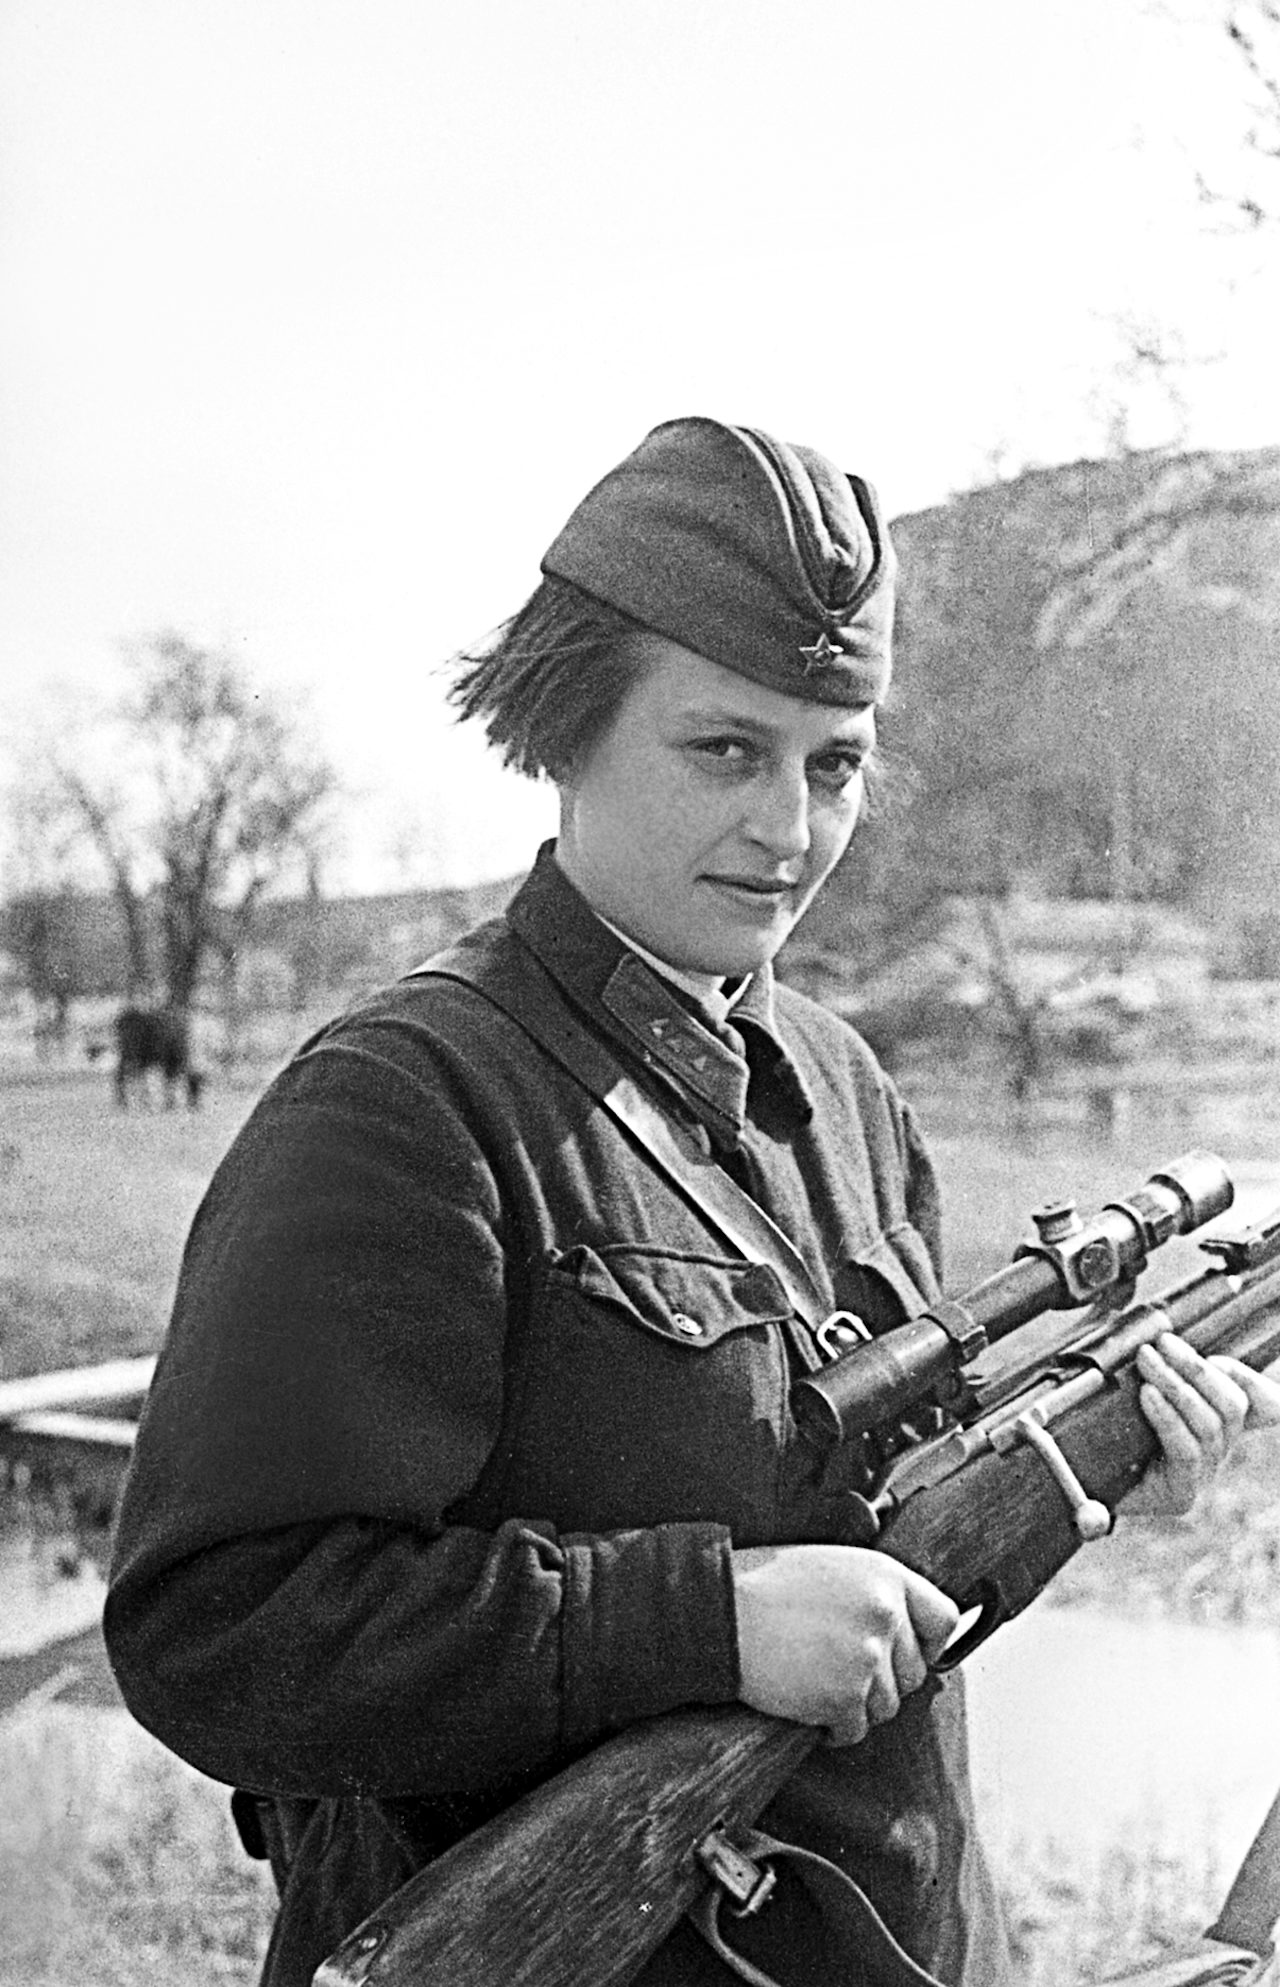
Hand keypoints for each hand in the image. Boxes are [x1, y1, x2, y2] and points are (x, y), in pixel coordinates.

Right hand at [730, 1543, 958, 1746]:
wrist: (719, 1611)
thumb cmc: (765, 1584)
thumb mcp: (831, 1566)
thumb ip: (874, 1592)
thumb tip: (904, 1630)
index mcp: (886, 1574)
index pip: (944, 1618)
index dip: (926, 1643)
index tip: (900, 1653)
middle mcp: (886, 1613)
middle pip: (914, 1673)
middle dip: (882, 1681)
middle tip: (838, 1671)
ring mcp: (868, 1656)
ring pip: (887, 1707)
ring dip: (855, 1705)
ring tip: (815, 1682)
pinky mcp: (844, 1696)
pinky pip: (854, 1731)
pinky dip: (833, 1729)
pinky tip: (805, 1704)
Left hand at [1119, 1334, 1279, 1518]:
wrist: (1072, 1485)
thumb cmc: (1102, 1431)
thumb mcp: (1130, 1393)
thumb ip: (1155, 1369)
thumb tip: (1161, 1338)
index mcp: (1213, 1425)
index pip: (1260, 1407)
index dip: (1256, 1382)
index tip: (1223, 1356)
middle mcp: (1216, 1451)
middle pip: (1233, 1406)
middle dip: (1197, 1369)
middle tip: (1162, 1344)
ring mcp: (1202, 1475)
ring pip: (1210, 1425)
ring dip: (1177, 1385)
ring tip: (1146, 1361)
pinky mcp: (1182, 1495)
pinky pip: (1186, 1451)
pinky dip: (1168, 1417)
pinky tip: (1148, 1395)